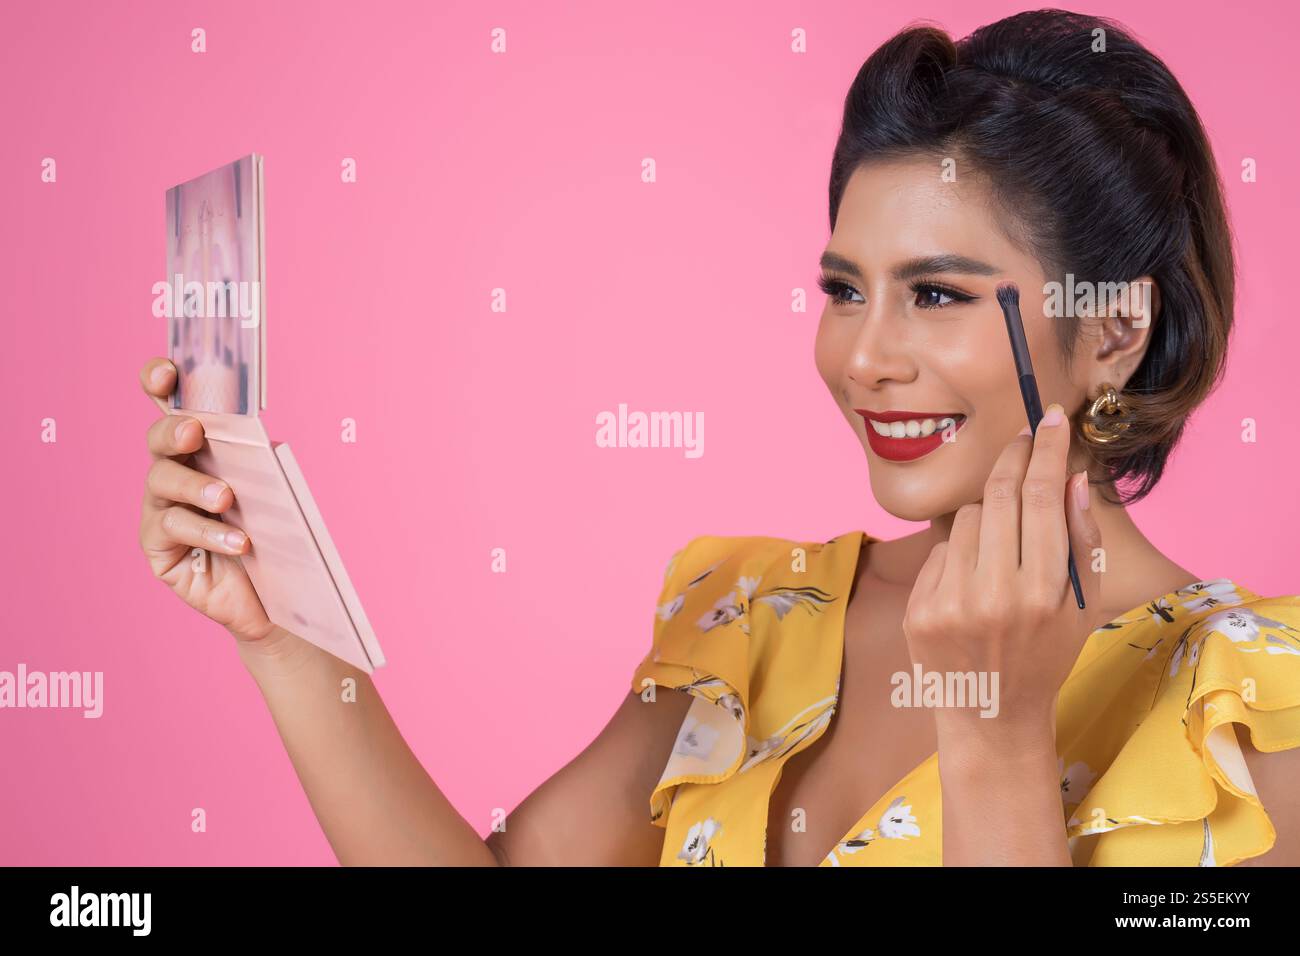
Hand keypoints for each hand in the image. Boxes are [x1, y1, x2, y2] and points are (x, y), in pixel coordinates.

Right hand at [137, 357, 275, 644]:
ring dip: (196, 486)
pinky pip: (173, 529)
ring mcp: (159, 510)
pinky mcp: (158, 548)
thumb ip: (259, 462)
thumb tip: (265, 440)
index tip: (167, 372)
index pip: (171, 406)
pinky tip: (238, 542)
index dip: (160, 383)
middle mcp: (173, 473)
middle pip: (158, 439)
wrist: (278, 593)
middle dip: (173, 430)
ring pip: (162, 482)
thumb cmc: (274, 533)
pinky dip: (208, 532)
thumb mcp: (272, 490)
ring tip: (226, 498)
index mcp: (201, 449)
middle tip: (196, 431)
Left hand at [901, 402, 1101, 738]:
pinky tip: (970, 585)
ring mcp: (950, 604)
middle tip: (1023, 440)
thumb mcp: (1080, 605)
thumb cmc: (1045, 654)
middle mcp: (995, 597)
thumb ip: (1080, 540)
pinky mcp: (918, 611)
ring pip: (965, 519)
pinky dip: (957, 556)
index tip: (1050, 419)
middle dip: (1013, 460)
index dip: (1047, 452)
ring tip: (999, 551)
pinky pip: (939, 552)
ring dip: (985, 517)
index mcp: (1044, 594)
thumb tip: (1071, 478)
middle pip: (1000, 497)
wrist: (992, 717)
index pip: (1043, 500)